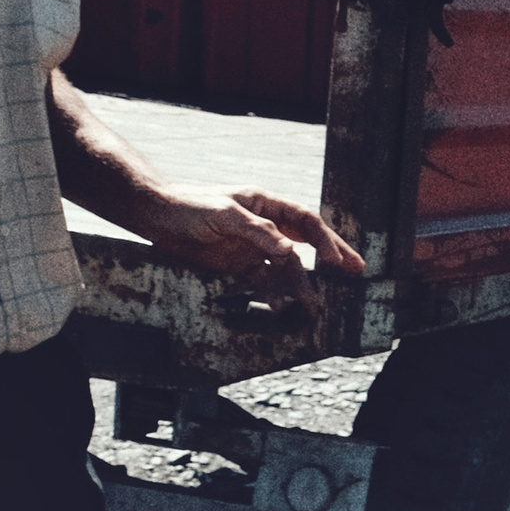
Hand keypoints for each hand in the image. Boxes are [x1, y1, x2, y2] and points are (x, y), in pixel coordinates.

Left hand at [144, 189, 367, 311]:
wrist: (154, 217)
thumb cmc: (188, 206)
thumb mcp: (225, 214)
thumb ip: (258, 231)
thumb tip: (290, 251)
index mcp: (266, 205)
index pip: (304, 222)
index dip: (325, 240)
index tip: (336, 261)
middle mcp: (265, 226)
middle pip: (305, 243)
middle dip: (330, 258)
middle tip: (355, 271)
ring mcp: (253, 247)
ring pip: (286, 267)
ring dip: (301, 284)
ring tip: (315, 304)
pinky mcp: (239, 266)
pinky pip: (264, 282)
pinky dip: (275, 293)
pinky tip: (283, 305)